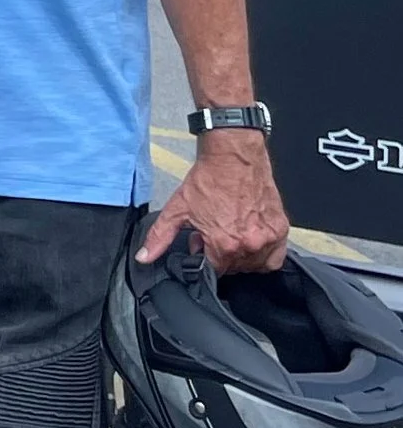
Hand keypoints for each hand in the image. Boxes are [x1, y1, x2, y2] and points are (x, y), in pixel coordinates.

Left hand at [138, 134, 289, 273]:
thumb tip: (145, 256)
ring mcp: (268, 237)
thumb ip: (159, 236)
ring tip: (233, 234)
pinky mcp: (281, 229)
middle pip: (234, 268)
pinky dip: (265, 255)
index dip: (205, 257)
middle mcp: (249, 244)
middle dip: (222, 255)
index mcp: (224, 243)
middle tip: (216, 233)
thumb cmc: (209, 180)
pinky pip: (275, 257)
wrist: (233, 156)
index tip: (203, 243)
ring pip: (255, 265)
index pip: (214, 271)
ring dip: (243, 256)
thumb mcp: (177, 209)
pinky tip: (252, 241)